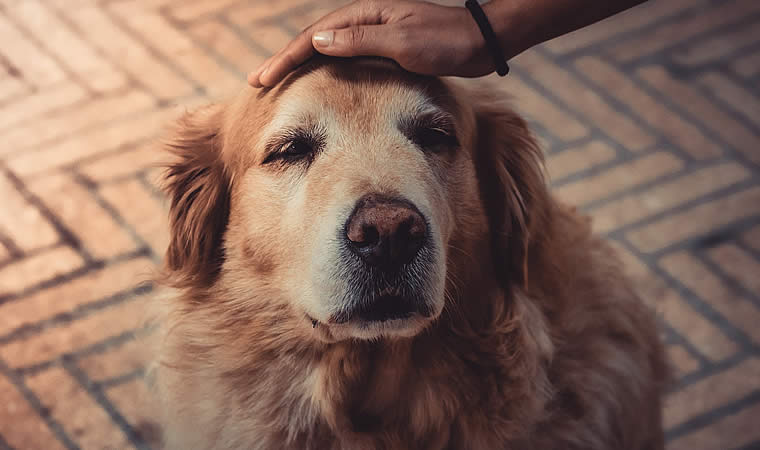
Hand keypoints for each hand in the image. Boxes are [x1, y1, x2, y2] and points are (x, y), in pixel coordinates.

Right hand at [248, 0, 494, 87]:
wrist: (480, 42)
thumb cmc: (445, 41)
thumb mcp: (402, 42)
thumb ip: (359, 41)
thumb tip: (317, 42)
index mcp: (364, 15)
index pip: (313, 37)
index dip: (285, 58)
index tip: (263, 78)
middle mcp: (364, 20)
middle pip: (313, 41)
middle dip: (284, 60)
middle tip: (257, 81)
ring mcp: (373, 33)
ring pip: (326, 49)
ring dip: (300, 65)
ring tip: (277, 81)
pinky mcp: (384, 47)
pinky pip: (344, 58)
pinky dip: (324, 69)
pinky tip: (316, 80)